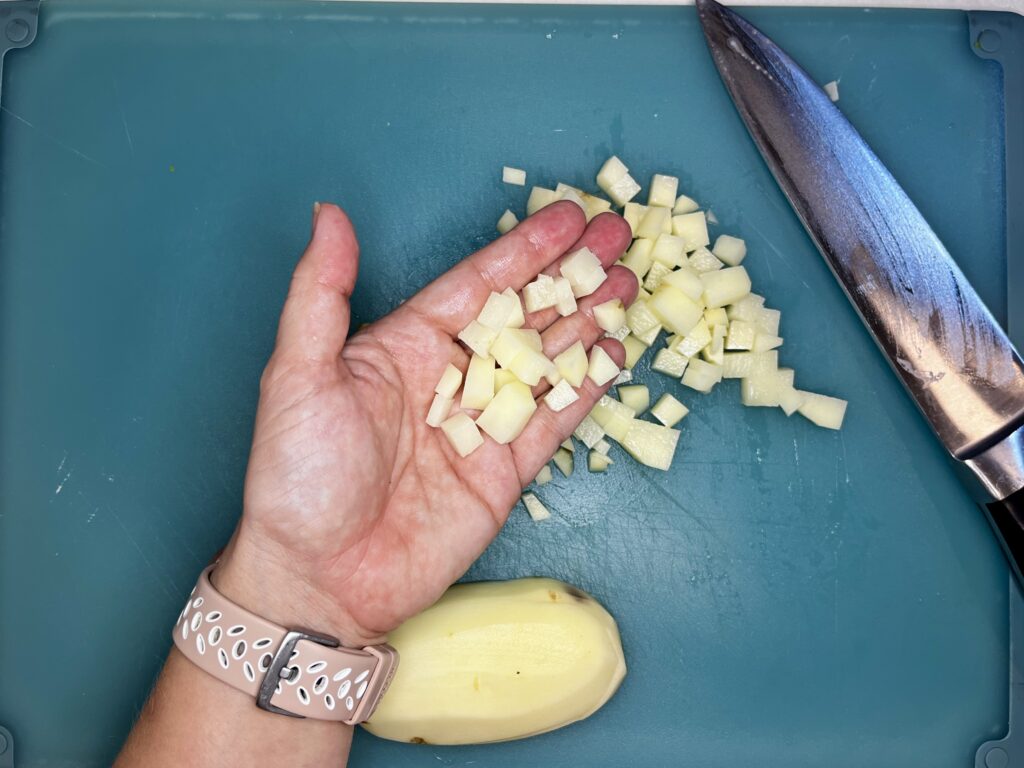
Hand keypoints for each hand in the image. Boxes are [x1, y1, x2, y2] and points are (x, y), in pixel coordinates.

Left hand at [214, 201, 636, 645]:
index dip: (525, 250)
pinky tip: (612, 355)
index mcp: (403, 347)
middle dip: (570, 275)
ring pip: (545, 361)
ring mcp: (479, 425)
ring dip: (586, 322)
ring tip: (626, 286)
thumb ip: (320, 294)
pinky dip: (584, 389)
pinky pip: (552, 421)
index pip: (476, 284)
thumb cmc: (296, 478)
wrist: (318, 580)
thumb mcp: (298, 376)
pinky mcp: (503, 473)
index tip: (570, 218)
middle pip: (521, 314)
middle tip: (619, 239)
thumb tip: (328, 214)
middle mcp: (447, 378)